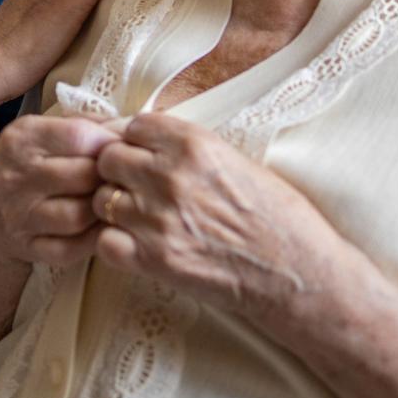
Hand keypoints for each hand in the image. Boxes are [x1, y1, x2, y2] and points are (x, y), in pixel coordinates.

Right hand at [0, 114, 117, 268]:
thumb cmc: (26, 166)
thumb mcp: (42, 133)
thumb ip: (84, 123)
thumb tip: (128, 126)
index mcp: (22, 138)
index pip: (77, 135)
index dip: (109, 142)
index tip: (123, 148)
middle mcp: (16, 175)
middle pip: (83, 175)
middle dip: (110, 177)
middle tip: (123, 179)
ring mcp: (19, 215)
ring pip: (79, 215)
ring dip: (102, 211)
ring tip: (110, 203)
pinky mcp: (27, 247)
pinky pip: (71, 248)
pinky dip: (93, 240)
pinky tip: (99, 228)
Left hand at [91, 113, 351, 329]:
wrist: (295, 271)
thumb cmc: (277, 216)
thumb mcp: (236, 160)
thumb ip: (190, 149)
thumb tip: (150, 142)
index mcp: (194, 144)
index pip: (135, 126)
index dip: (138, 142)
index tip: (147, 156)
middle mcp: (169, 176)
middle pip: (109, 159)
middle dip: (120, 172)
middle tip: (138, 189)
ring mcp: (156, 218)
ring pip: (102, 199)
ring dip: (116, 209)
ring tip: (142, 220)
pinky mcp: (153, 259)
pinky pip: (105, 242)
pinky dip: (116, 244)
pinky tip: (139, 246)